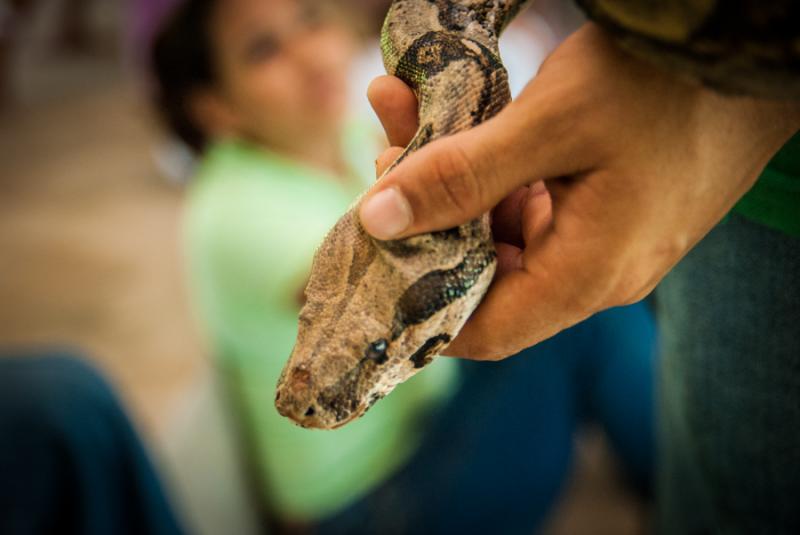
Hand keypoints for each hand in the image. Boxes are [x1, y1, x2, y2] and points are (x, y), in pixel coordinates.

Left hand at [360, 23, 799, 359]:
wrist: (747, 54)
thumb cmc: (663, 86)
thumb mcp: (552, 124)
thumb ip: (463, 175)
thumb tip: (379, 221)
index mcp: (584, 276)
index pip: (481, 333)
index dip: (417, 309)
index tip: (364, 262)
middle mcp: (594, 275)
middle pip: (484, 275)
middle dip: (423, 222)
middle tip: (385, 158)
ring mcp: (604, 243)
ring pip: (503, 234)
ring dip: (451, 184)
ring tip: (409, 117)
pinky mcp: (608, 210)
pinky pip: (533, 205)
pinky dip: (490, 170)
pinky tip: (463, 121)